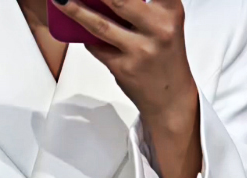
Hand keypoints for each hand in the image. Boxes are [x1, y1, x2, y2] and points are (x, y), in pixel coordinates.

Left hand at [51, 0, 197, 132]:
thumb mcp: (162, 24)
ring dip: (76, 10)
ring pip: (101, 24)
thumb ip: (139, 8)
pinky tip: (75, 26)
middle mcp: (158, 28)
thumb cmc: (165, 56)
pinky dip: (85, 35)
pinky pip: (97, 47)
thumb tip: (99, 0)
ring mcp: (139, 50)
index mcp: (171, 10)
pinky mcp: (123, 68)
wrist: (170, 99)